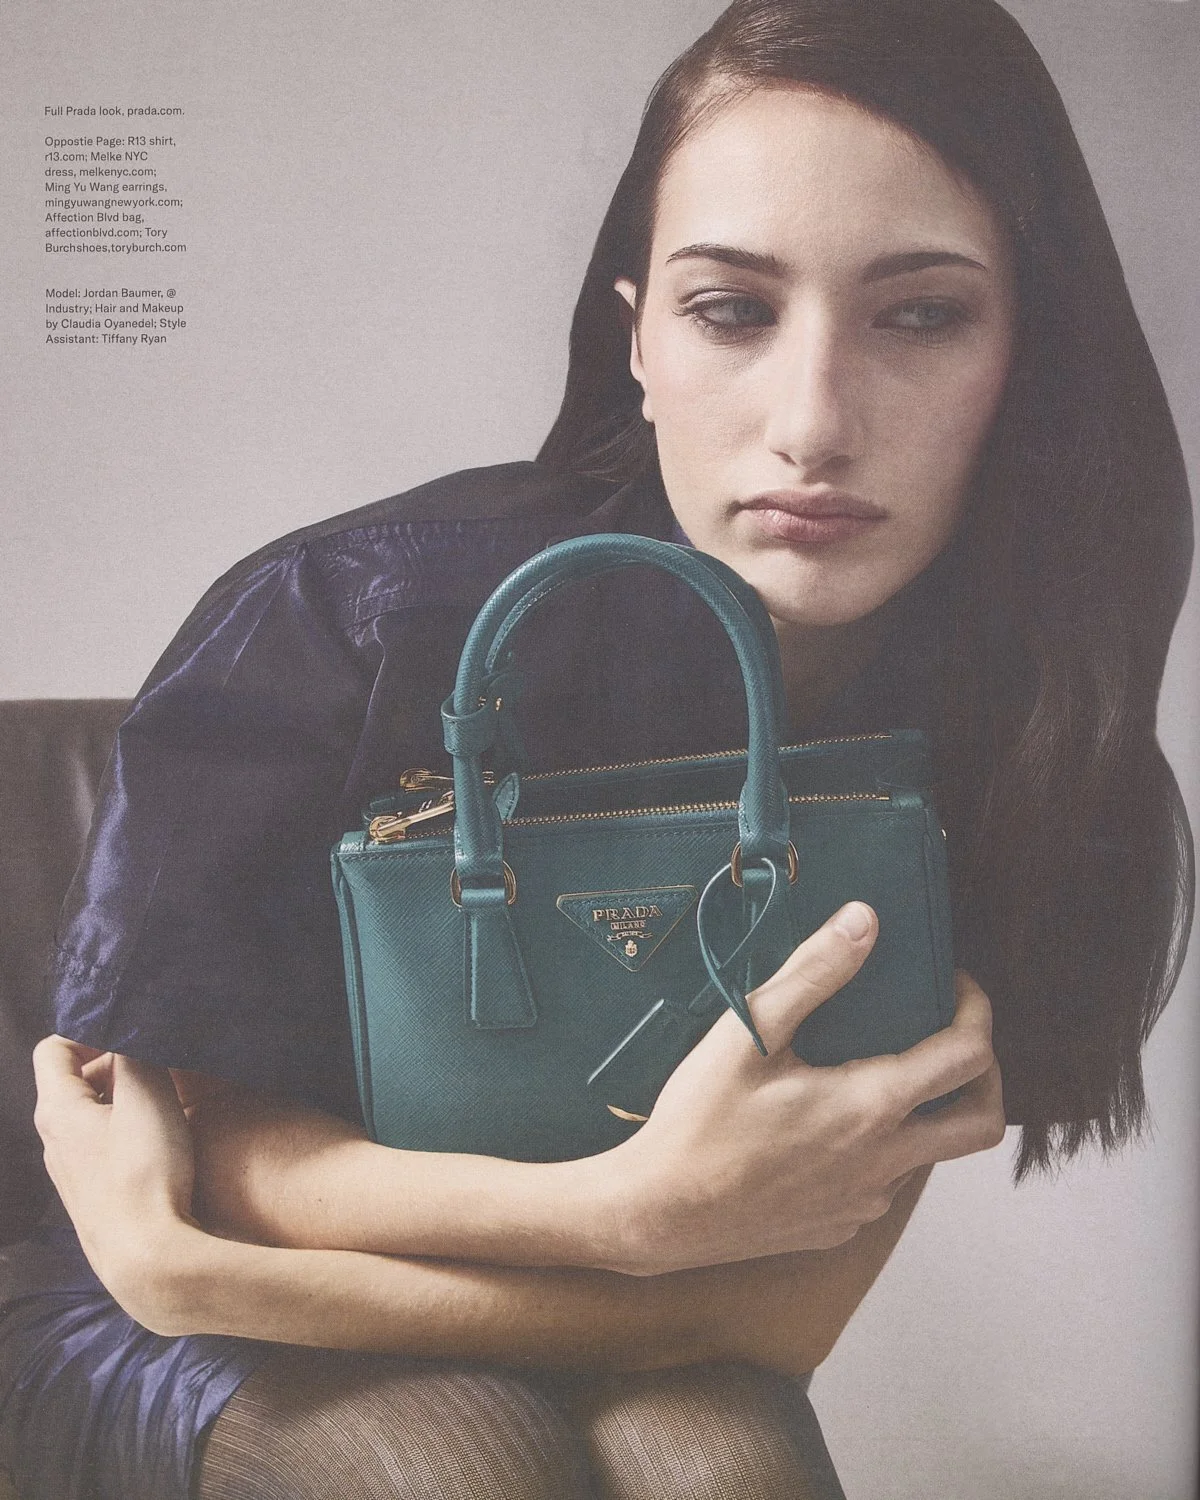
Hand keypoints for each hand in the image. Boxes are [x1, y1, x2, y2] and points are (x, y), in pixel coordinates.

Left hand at [32, 1035, 199, 1321]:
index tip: (130, 1037)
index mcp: (56, 1111)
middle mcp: (53, 1143)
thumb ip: (135, 1052)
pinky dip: (126, 1134)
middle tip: (157, 1067)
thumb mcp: (148, 1096)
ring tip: (164, 1105)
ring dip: (123, 1101)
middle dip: (113, 1065)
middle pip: (72, 1082)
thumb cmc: (145, 1173)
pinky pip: (101, 1149)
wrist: (147, 1259)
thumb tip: (131, 1027)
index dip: (88, 1033)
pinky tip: (160, 1147)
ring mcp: (70, 1176)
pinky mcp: (91, 1200)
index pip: (52, 1049)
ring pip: (90, 1117)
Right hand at [602, 903, 1004, 1273]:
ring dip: (927, 1113)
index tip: (954, 984)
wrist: (657, 1215)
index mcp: (871, 1106)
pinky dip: (883, 1148)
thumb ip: (813, 973)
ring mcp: (864, 1202)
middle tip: (953, 1038)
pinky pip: (884, 1184)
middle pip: (982, 1124)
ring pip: (930, 1156)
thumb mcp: (749, 1032)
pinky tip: (832, 1126)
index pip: (967, 1056)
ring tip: (881, 1072)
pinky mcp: (838, 1226)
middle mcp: (884, 1161)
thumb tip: (865, 920)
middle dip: (986, 1075)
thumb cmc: (699, 1120)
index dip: (976, 1010)